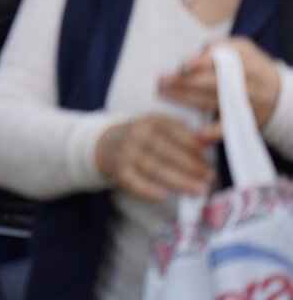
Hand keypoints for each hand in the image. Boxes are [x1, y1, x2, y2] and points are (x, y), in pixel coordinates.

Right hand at [95, 114, 216, 201]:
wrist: (108, 144)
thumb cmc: (145, 138)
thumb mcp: (160, 127)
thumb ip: (183, 134)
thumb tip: (209, 144)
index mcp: (151, 121)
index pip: (175, 132)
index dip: (193, 146)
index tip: (209, 158)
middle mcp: (137, 134)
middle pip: (167, 151)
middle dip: (191, 166)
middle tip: (209, 178)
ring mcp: (126, 152)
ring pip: (154, 168)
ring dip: (179, 181)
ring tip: (198, 190)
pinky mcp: (119, 171)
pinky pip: (135, 182)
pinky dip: (149, 190)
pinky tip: (165, 196)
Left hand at [159, 38, 281, 128]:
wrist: (279, 92)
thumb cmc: (249, 64)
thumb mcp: (240, 47)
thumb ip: (217, 46)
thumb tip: (190, 58)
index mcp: (245, 59)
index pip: (221, 60)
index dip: (201, 63)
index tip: (183, 66)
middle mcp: (247, 81)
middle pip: (211, 82)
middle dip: (184, 82)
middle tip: (161, 80)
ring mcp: (246, 102)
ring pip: (211, 101)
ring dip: (185, 99)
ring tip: (163, 93)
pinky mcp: (245, 120)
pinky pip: (228, 127)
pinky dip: (214, 133)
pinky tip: (197, 134)